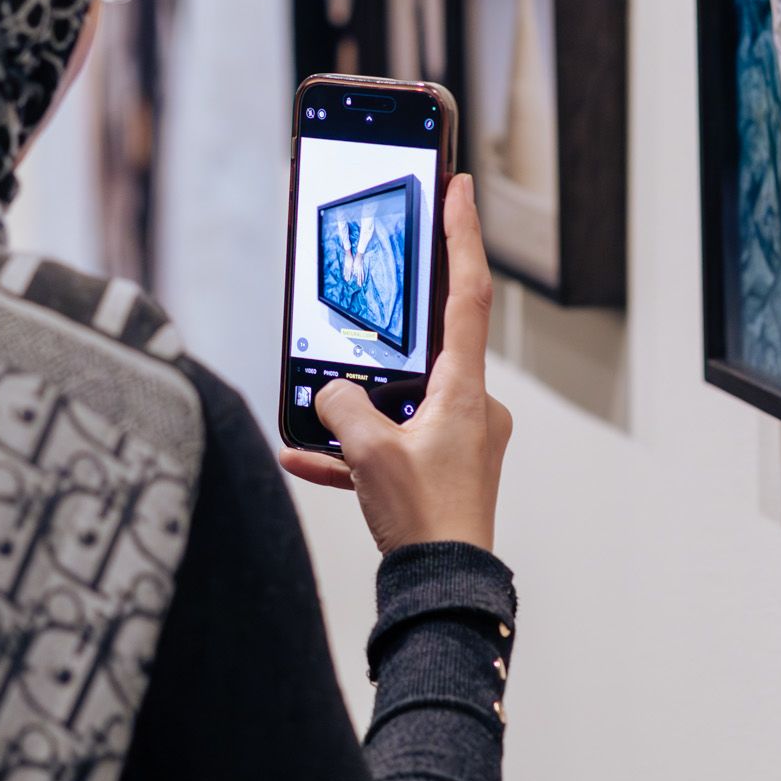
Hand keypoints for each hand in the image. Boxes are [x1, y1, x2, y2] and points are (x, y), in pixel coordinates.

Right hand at [280, 173, 512, 556]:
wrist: (443, 592)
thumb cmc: (423, 522)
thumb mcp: (370, 453)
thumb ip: (342, 406)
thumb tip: (333, 394)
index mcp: (466, 391)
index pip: (468, 295)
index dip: (463, 236)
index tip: (459, 189)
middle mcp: (473, 410)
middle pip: (424, 354)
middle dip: (380, 350)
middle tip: (351, 334)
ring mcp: (461, 442)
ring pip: (400, 404)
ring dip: (357, 411)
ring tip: (312, 425)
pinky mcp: (442, 474)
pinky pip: (392, 447)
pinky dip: (355, 451)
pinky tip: (308, 459)